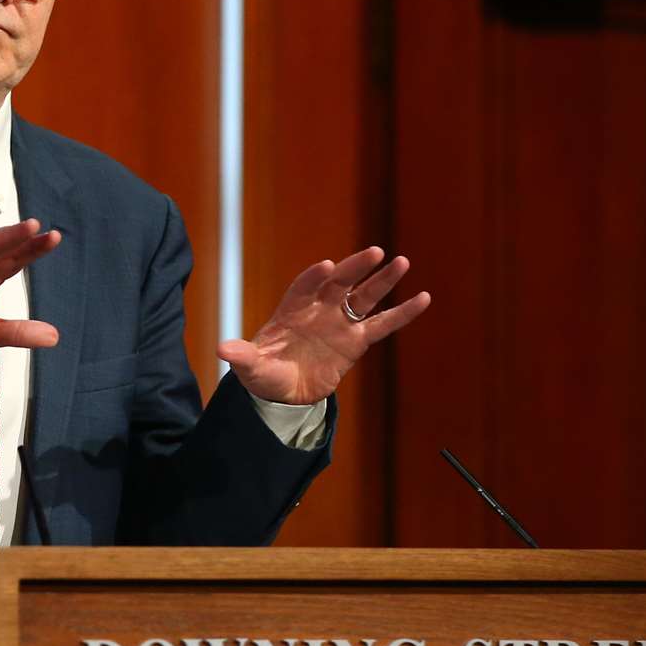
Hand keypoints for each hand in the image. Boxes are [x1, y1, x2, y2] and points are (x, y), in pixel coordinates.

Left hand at [217, 246, 430, 404]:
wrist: (283, 392)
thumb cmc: (264, 373)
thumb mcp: (251, 367)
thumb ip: (243, 356)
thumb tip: (223, 349)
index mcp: (291, 310)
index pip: (304, 288)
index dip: (314, 277)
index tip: (327, 268)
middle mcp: (318, 310)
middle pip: (339, 284)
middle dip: (355, 268)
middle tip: (375, 252)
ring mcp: (338, 323)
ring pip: (363, 297)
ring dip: (382, 281)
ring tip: (401, 262)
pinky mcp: (355, 342)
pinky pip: (382, 324)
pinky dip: (402, 312)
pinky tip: (422, 298)